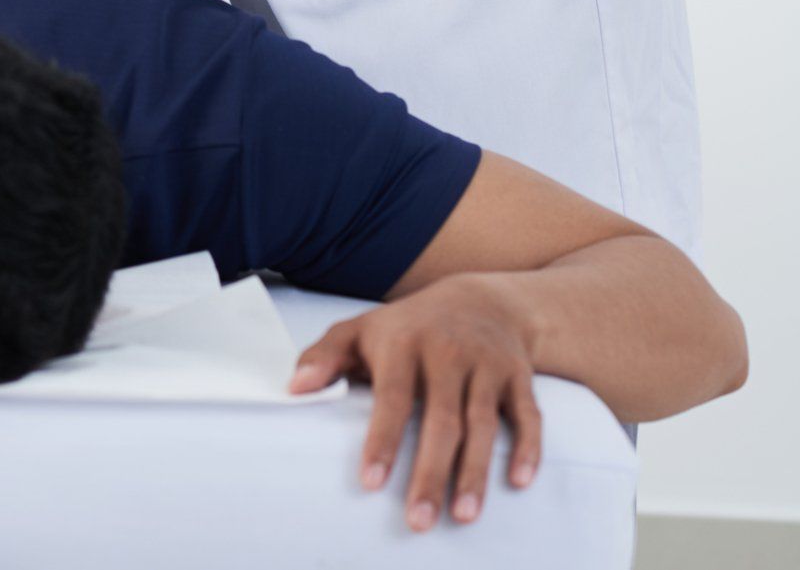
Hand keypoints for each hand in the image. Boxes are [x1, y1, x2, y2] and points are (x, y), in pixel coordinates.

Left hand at [288, 275, 542, 530]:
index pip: (393, 397)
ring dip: (475, 472)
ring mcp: (487, 366)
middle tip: (419, 520)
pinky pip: (529, 416)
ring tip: (463, 515)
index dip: (383, 440)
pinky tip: (518, 482)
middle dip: (431, 472)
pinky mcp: (519, 378)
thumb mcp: (359, 329)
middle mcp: (448, 353)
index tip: (371, 482)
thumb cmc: (407, 326)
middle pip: (442, 419)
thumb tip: (293, 388)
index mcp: (404, 344)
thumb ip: (324, 356)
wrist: (479, 300)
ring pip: (484, 424)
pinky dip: (528, 449)